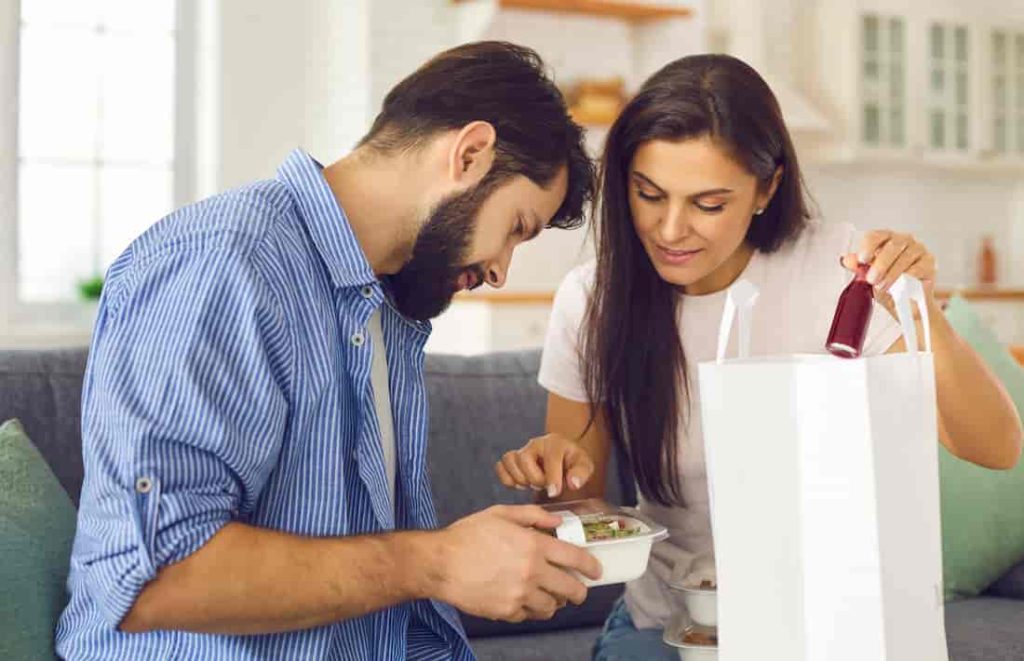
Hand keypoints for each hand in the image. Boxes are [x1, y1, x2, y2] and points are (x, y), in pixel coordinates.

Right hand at [435, 505, 601, 621]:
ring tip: (549, 595)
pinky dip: (531, 609)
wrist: (440, 563)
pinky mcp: (506, 611)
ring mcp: (520, 595)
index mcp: (533, 546)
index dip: (591, 566)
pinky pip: (529, 615)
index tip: (596, 571)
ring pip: (552, 607)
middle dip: (579, 590)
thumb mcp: (500, 514)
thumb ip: (532, 516)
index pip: (575, 559)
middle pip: (571, 589)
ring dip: (555, 601)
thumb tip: (557, 521)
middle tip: (577, 589)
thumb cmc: (467, 535)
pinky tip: (525, 599)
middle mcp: (532, 573)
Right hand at [496, 433, 594, 498]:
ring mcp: (522, 450)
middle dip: (535, 478)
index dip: (552, 477)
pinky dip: (507, 478)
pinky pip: (500, 466)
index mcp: (555, 443)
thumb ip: (581, 474)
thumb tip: (573, 483)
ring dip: (520, 478)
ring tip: (532, 483)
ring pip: (510, 460)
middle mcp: (535, 443)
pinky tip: (520, 484)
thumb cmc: (572, 462)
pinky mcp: (512, 459)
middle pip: (524, 458)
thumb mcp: (584, 466)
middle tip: (544, 485)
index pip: (550, 458)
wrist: (563, 460)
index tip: (554, 492)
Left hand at [841, 230, 937, 313]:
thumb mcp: (869, 279)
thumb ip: (859, 268)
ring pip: (905, 257)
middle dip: (880, 264)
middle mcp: (903, 240)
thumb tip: (847, 260)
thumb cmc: (887, 286)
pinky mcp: (930, 262)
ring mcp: (918, 249)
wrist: (907, 305)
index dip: (868, 246)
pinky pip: (918, 268)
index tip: (862, 260)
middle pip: (891, 246)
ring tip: (882, 287)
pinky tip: (901, 286)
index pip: (875, 236)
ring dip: (892, 273)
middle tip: (871, 279)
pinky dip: (908, 277)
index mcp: (885, 239)